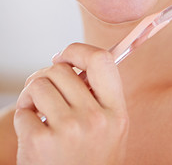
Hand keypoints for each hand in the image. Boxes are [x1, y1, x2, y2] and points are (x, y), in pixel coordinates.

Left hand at [14, 43, 128, 164]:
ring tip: (39, 112)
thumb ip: (99, 94)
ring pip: (38, 84)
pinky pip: (23, 110)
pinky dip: (24, 117)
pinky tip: (32, 131)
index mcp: (116, 111)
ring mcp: (68, 130)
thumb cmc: (91, 161)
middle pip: (61, 70)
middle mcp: (94, 118)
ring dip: (33, 95)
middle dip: (48, 76)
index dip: (78, 50)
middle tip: (47, 92)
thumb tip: (75, 61)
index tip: (64, 56)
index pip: (101, 60)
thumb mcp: (110, 127)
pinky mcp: (40, 143)